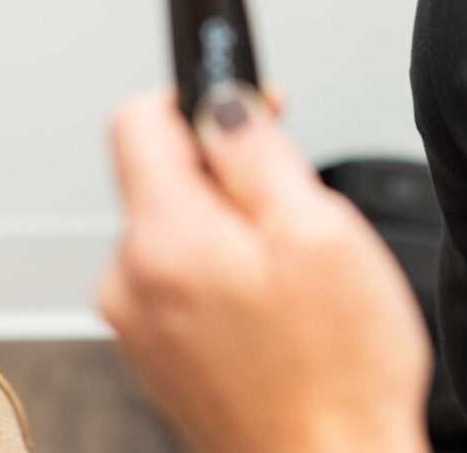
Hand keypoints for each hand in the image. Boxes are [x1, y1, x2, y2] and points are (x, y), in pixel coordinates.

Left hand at [99, 85, 432, 452]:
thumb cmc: (336, 369)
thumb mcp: (318, 231)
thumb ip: (258, 153)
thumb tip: (222, 99)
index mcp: (164, 240)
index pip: (138, 120)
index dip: (203, 97)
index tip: (253, 110)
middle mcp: (130, 282)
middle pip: (163, 178)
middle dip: (231, 174)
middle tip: (299, 210)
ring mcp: (137, 325)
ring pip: (179, 231)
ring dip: (234, 230)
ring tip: (297, 274)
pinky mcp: (157, 356)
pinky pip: (183, 281)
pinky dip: (228, 277)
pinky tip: (281, 311)